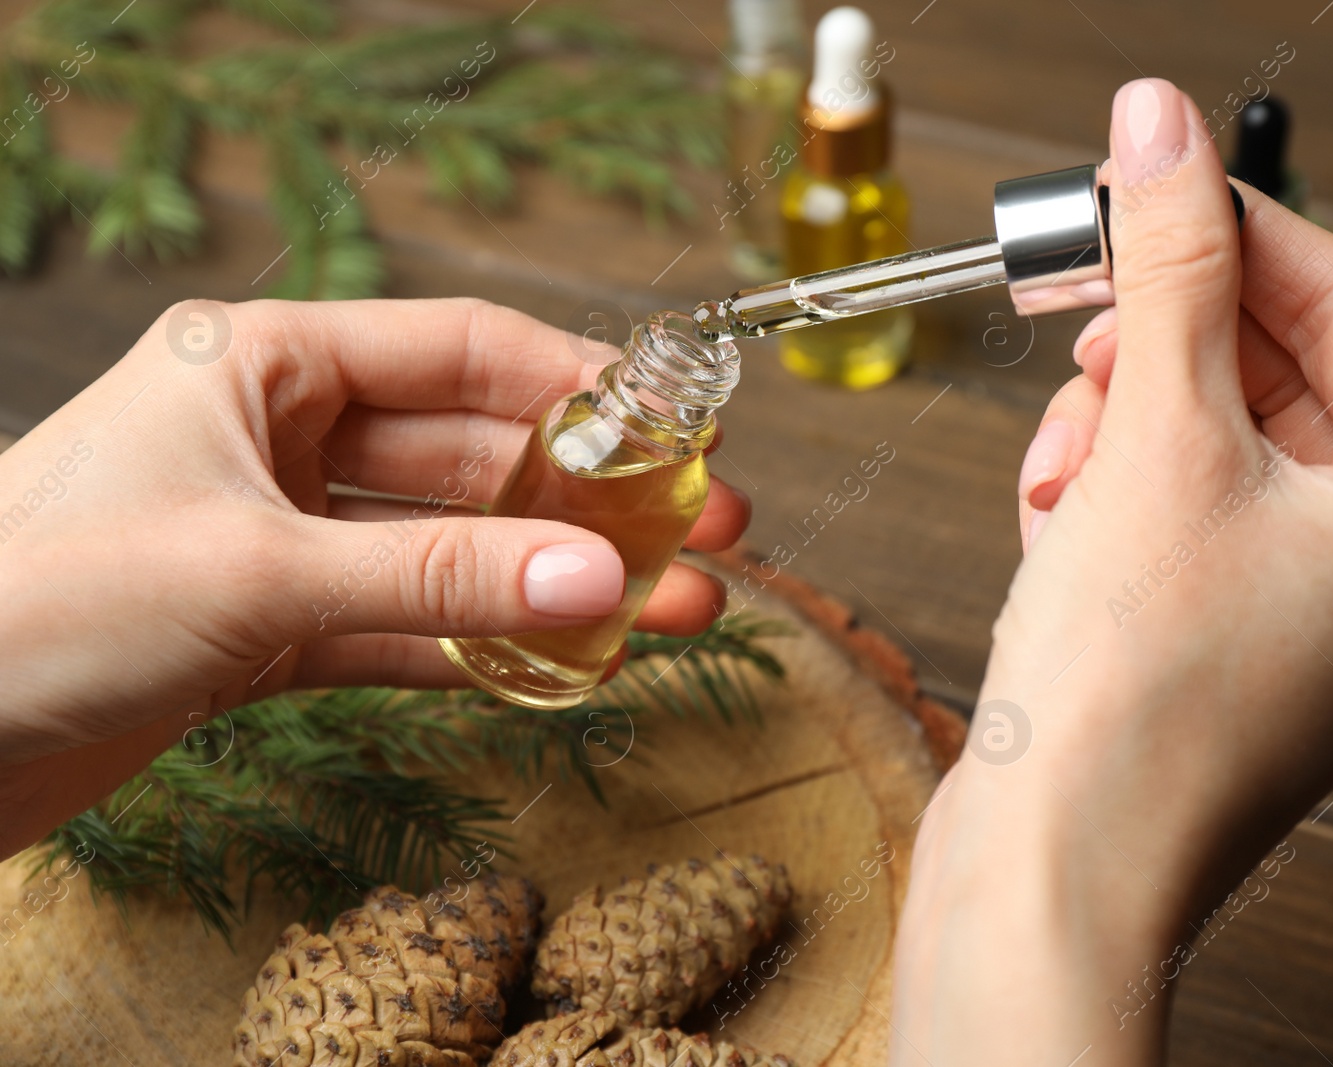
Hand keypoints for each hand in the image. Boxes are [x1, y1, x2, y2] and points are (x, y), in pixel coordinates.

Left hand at [0, 298, 749, 858]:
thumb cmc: (36, 600)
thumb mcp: (258, 572)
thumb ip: (437, 575)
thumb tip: (601, 581)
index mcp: (264, 364)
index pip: (460, 350)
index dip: (579, 386)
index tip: (678, 427)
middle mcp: (279, 438)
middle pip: (474, 458)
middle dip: (591, 502)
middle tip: (707, 534)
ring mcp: (280, 537)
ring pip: (450, 552)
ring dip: (556, 585)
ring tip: (675, 612)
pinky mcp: (270, 629)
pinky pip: (406, 627)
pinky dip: (485, 648)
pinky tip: (573, 664)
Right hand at [892, 79, 1332, 1063]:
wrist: (1053, 870)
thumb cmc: (1133, 697)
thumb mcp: (1158, 437)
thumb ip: (1169, 266)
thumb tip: (1162, 128)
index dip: (1241, 230)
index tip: (1148, 183)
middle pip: (1281, 376)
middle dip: (1164, 345)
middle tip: (1083, 309)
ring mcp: (1316, 616)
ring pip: (1217, 444)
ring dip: (1122, 424)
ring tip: (1059, 467)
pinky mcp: (1232, 644)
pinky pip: (1184, 514)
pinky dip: (1113, 493)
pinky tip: (1054, 518)